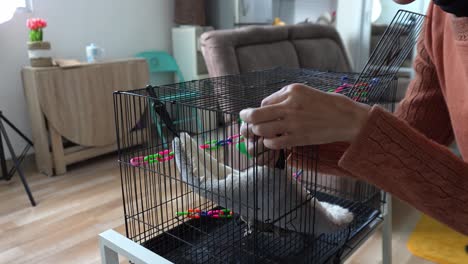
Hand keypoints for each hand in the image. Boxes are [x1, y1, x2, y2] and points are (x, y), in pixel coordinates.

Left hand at [239, 83, 370, 149]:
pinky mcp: (297, 137)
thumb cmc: (324, 104)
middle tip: (246, 123)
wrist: (345, 118)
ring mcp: (293, 123)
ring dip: (258, 132)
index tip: (261, 115)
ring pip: (261, 129)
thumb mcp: (304, 92)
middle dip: (247, 120)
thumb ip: (283, 96)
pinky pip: (273, 142)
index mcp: (291, 91)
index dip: (260, 110)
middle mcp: (290, 105)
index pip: (264, 102)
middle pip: (255, 115)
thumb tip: (264, 106)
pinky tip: (273, 141)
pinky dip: (268, 143)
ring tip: (262, 133)